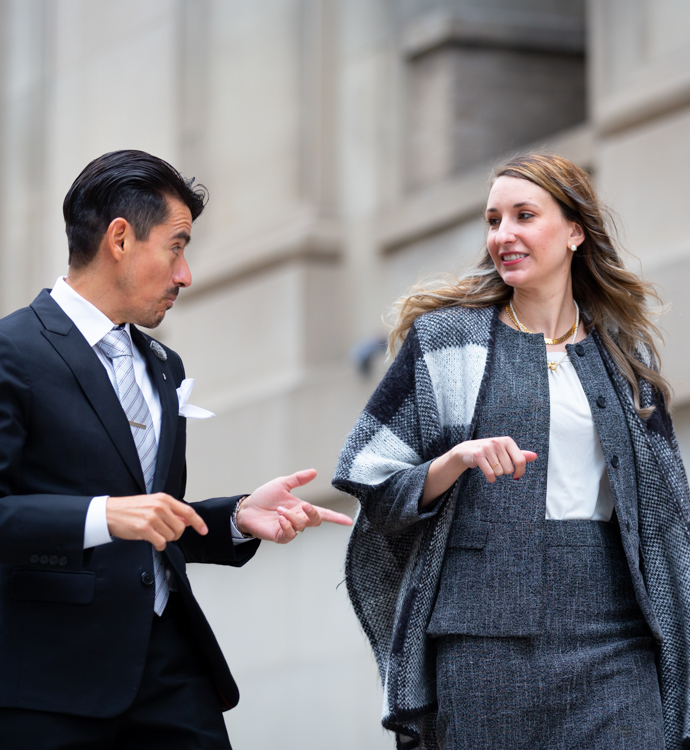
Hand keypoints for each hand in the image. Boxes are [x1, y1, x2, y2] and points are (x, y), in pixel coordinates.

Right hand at [107, 493, 207, 550]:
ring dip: (164, 539)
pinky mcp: (144, 529)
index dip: (198, 522)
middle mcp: (160, 507)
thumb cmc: (131, 508)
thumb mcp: (153, 504)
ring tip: (154, 533)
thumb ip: (171, 511)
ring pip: (171, 536)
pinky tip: (152, 540)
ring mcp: (152, 518)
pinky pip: (161, 543)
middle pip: (180, 528)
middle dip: (175, 534)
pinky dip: (159, 545)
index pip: (188, 511)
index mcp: (164, 499)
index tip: (204, 530)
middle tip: (165, 533)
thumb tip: (187, 520)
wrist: (110, 512)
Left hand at [236, 469, 352, 542]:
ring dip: (293, 517)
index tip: (348, 521)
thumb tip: (314, 472)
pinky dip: (287, 525)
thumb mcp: (282, 484)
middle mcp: (298, 519)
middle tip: (305, 505)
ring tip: (280, 510)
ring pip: (302, 526)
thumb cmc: (264, 497)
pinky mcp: (280, 536)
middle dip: (313, 513)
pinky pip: (289, 534)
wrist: (246, 508)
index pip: (323, 513)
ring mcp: (290, 529)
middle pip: (316, 520)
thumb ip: (298, 479)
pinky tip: (280, 518)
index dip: (336, 517)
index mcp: (301, 508)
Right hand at [422, 436, 536, 504]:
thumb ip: (519, 454)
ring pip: (500, 472)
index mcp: (507, 441)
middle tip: (496, 466)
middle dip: (504, 471)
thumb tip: (534, 456)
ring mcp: (487, 448)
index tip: (517, 476)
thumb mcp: (504, 451)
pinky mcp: (478, 456)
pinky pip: (490, 474)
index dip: (520, 471)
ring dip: (496, 474)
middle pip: (509, 469)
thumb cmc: (489, 452)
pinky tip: (489, 476)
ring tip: (490, 467)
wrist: (466, 450)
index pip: (521, 460)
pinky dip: (491, 479)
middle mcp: (498, 443)